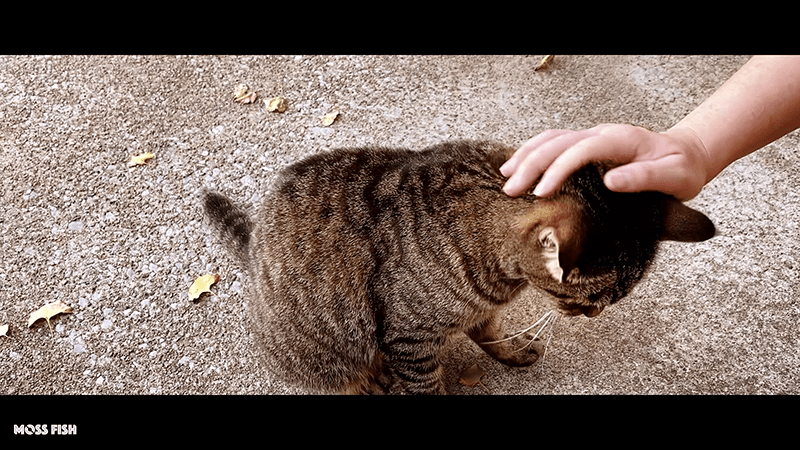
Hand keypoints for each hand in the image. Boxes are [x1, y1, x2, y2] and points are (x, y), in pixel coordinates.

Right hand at [500, 124, 711, 200]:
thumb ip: (645, 178)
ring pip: (551, 139)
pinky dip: (533, 152)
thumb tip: (611, 181)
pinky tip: (518, 165)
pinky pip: (554, 143)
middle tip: (512, 190)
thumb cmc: (682, 169)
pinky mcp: (587, 146)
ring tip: (506, 176)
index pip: (581, 149)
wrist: (687, 154)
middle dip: (531, 164)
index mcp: (621, 140)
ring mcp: (593, 137)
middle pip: (558, 142)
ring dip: (526, 156)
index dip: (558, 169)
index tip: (542, 192)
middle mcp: (602, 134)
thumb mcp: (675, 177)